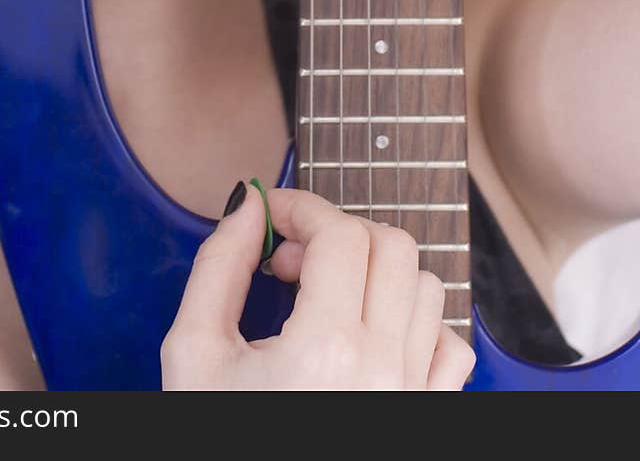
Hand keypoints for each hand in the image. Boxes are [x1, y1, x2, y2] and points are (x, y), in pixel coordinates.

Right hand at [160, 183, 474, 390]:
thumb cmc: (218, 443)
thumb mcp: (192, 352)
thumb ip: (219, 265)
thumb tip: (249, 205)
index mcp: (325, 350)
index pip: (340, 234)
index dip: (302, 207)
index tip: (272, 216)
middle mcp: (383, 370)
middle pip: (392, 247)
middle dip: (338, 233)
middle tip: (292, 260)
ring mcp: (414, 398)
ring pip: (426, 288)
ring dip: (376, 273)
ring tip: (325, 297)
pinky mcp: (428, 418)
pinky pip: (449, 347)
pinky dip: (417, 325)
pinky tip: (369, 336)